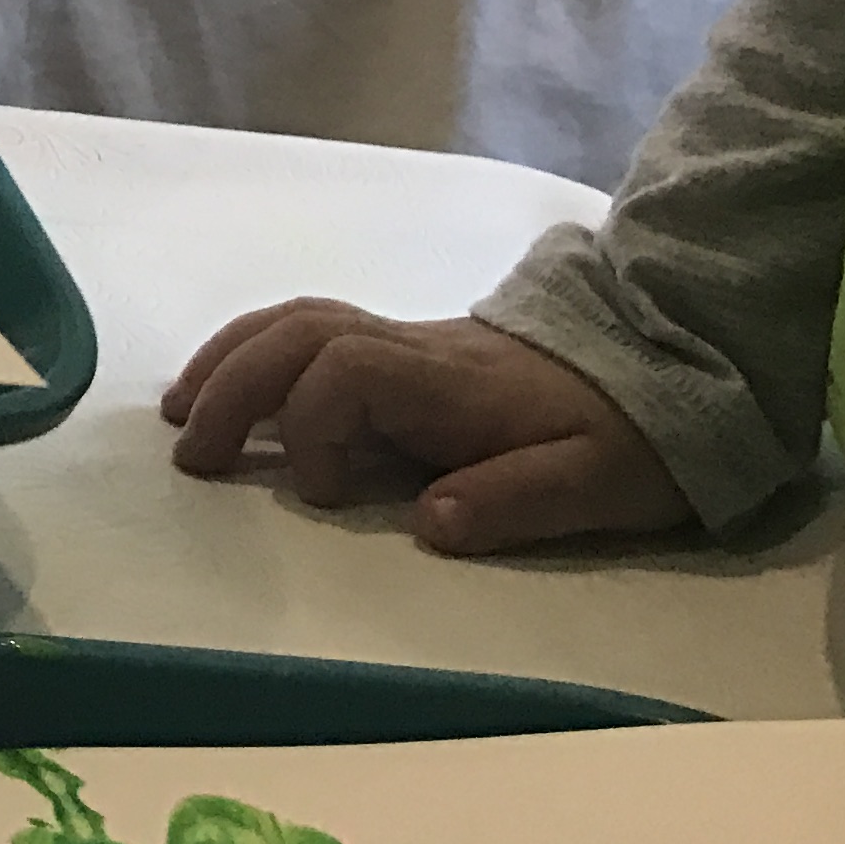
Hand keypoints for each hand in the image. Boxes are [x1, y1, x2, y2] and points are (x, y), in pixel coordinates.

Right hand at [160, 300, 692, 555]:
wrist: (664, 364)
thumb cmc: (632, 437)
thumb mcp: (599, 482)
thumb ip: (517, 500)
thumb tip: (429, 523)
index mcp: (454, 383)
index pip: (346, 370)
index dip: (311, 426)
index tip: (322, 493)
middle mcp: (413, 348)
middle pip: (297, 334)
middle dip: (231, 387)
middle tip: (190, 457)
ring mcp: (404, 340)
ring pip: (294, 320)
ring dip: (228, 361)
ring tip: (180, 413)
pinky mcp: (401, 349)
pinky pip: (307, 330)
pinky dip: (253, 351)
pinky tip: (229, 388)